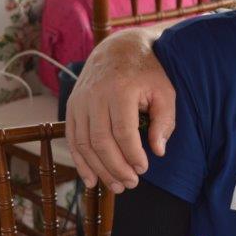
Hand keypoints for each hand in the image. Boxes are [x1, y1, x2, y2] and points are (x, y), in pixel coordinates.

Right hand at [65, 29, 176, 191]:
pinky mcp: (71, 107)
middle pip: (101, 141)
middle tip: (132, 184)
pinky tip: (91, 179)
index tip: (144, 169)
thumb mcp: (164, 91)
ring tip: (117, 186)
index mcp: (120, 90)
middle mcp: (95, 96)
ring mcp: (79, 101)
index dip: (132, 154)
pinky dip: (81, 161)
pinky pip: (73, 139)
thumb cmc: (147, 72)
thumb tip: (158, 151)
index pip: (123, 131)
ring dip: (99, 169)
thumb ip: (164, 120)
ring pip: (84, 144)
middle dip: (116, 167)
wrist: (119, 49)